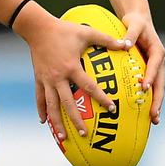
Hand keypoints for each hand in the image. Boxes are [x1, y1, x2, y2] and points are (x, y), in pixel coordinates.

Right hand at [28, 15, 128, 140]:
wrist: (37, 28)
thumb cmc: (64, 30)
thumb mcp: (87, 33)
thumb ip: (107, 39)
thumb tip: (127, 44)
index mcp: (71, 67)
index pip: (89, 87)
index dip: (101, 98)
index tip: (112, 109)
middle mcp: (58, 77)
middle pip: (67, 103)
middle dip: (76, 120)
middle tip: (86, 133)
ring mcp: (47, 80)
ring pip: (51, 105)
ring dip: (57, 122)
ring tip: (63, 137)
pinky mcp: (38, 78)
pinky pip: (39, 97)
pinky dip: (41, 110)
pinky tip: (44, 122)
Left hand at [121, 11, 164, 124]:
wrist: (139, 20)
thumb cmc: (135, 22)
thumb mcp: (134, 25)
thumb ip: (130, 34)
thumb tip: (125, 44)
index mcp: (158, 51)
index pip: (155, 66)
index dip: (151, 77)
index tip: (144, 87)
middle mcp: (159, 62)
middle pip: (160, 83)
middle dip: (158, 100)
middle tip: (154, 115)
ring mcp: (156, 68)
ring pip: (158, 88)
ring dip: (156, 103)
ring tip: (154, 119)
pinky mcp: (149, 71)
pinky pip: (150, 86)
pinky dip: (149, 98)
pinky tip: (144, 111)